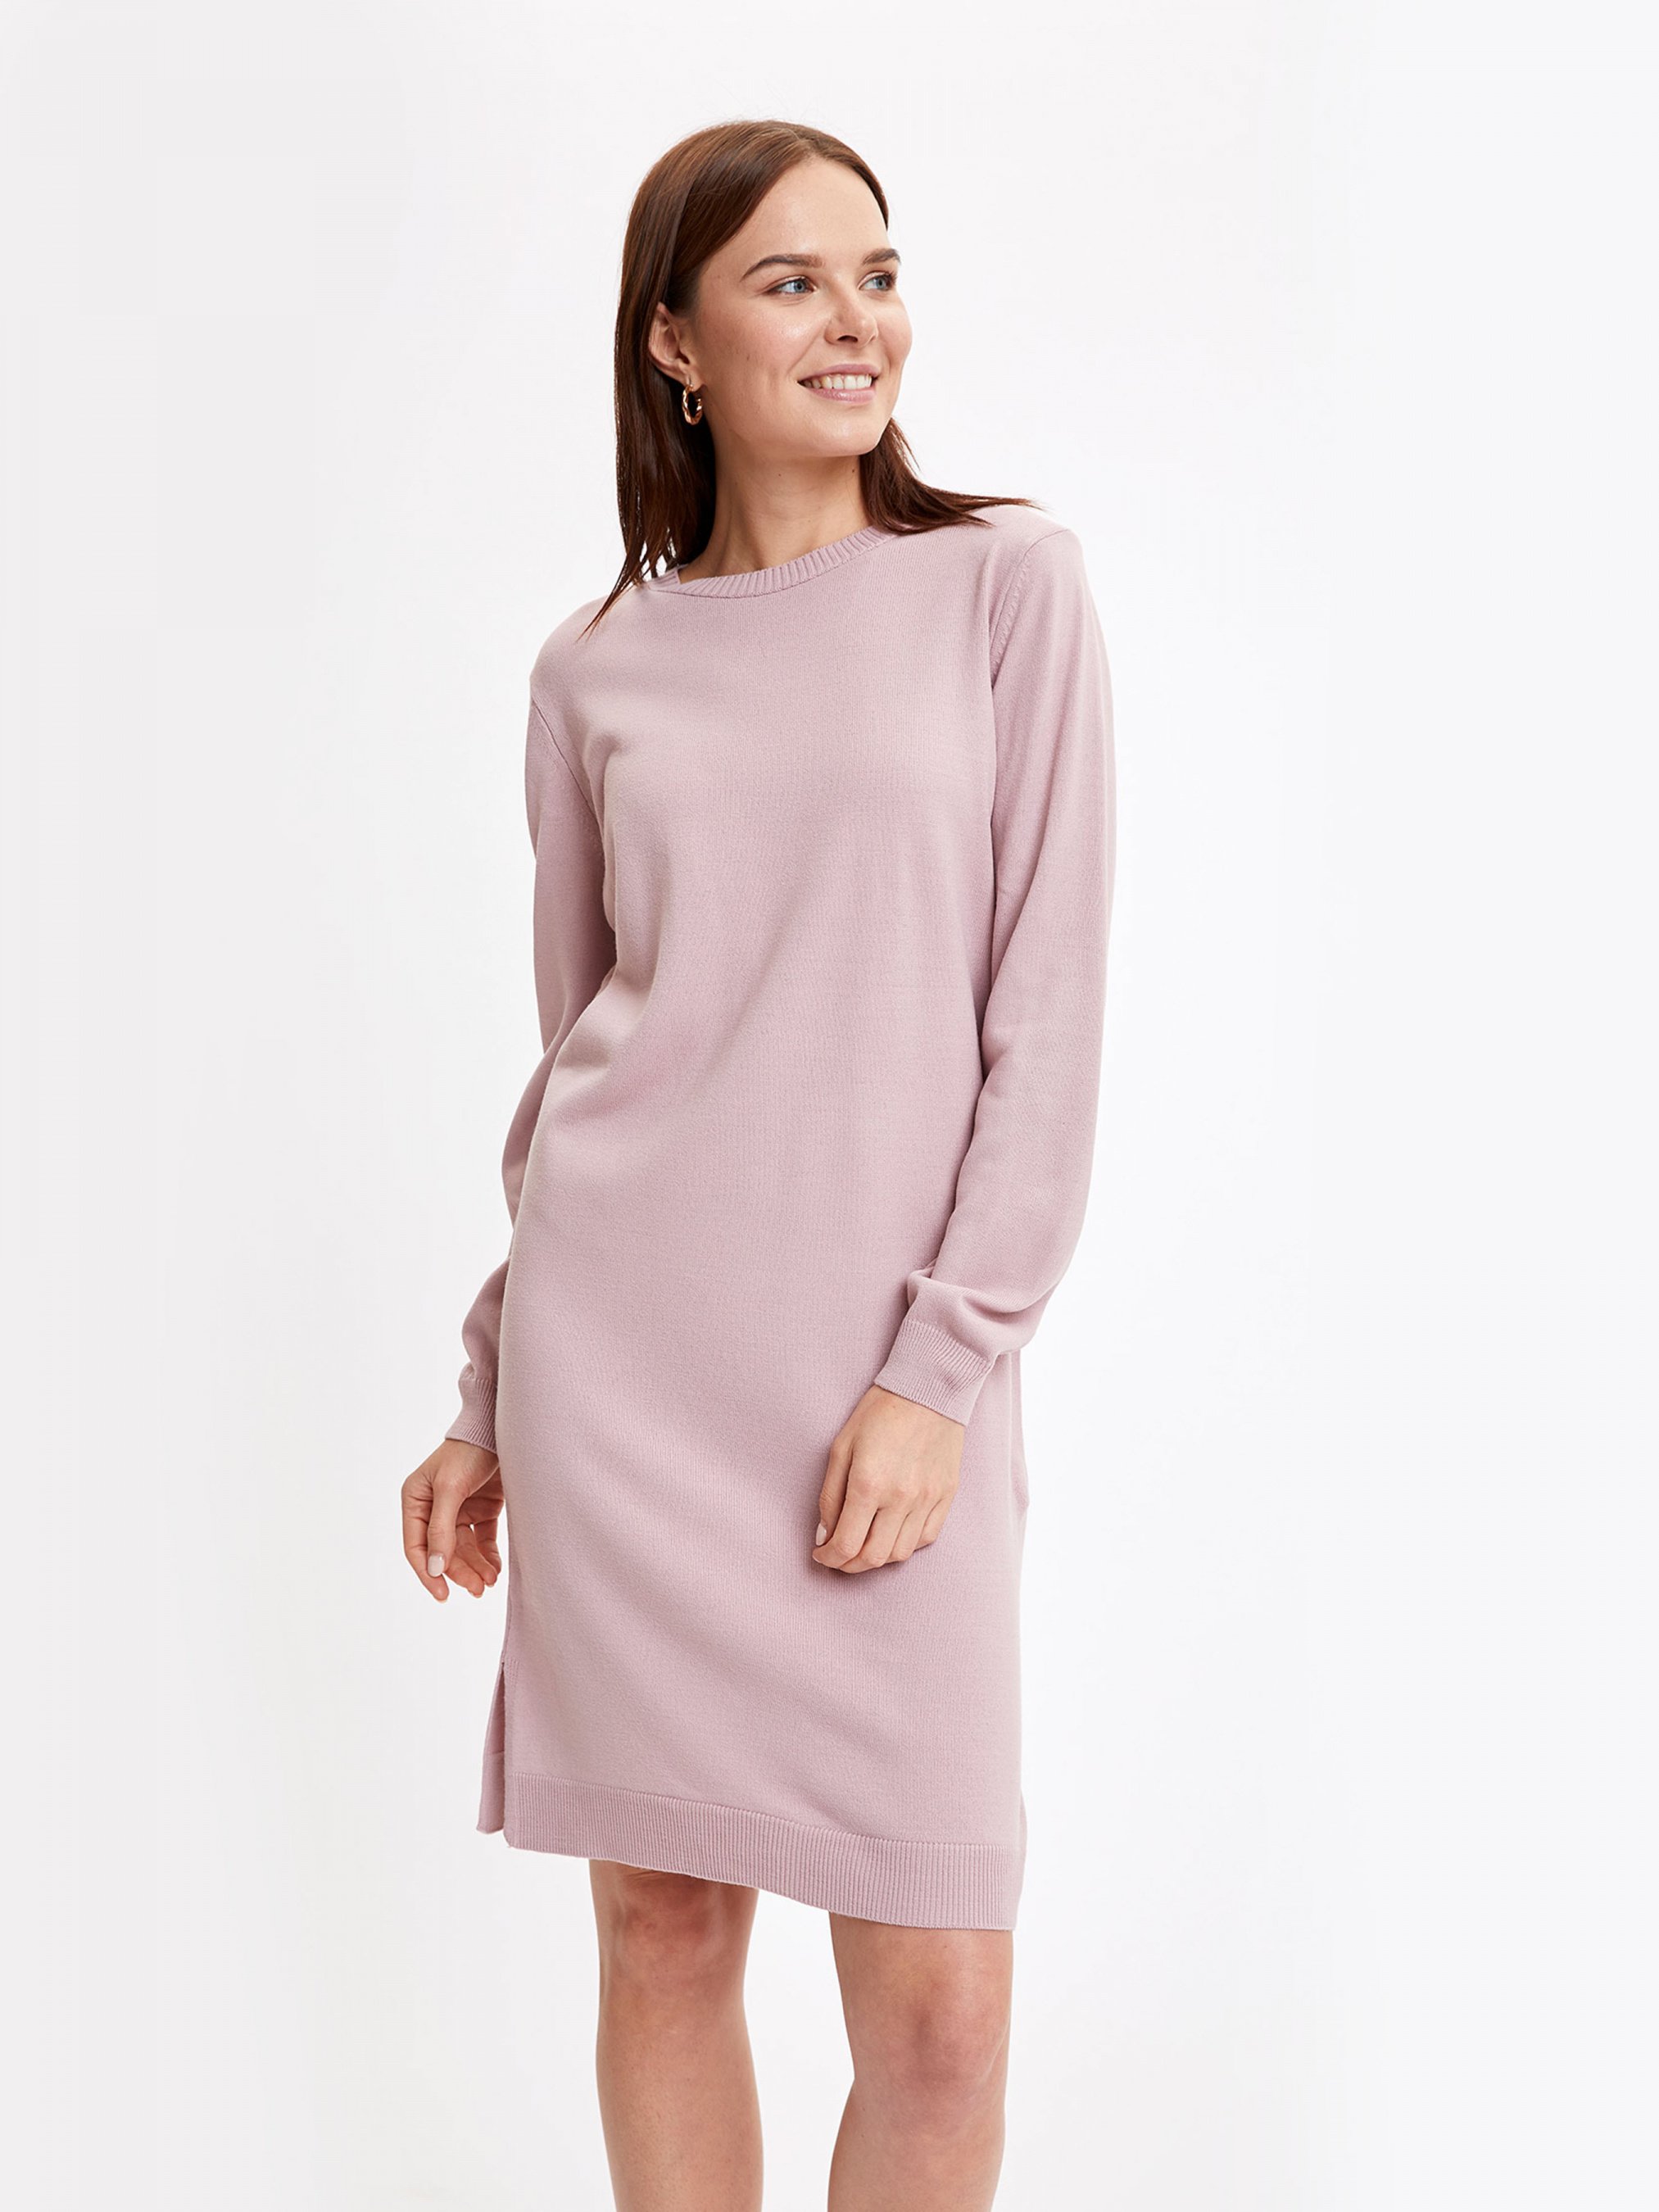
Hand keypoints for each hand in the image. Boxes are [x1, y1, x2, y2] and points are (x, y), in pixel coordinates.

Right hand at [402, 1438, 503, 1600]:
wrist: (502, 1430)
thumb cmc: (468, 1452)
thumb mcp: (450, 1489)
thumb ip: (441, 1529)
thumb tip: (434, 1568)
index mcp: (415, 1500)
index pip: (416, 1546)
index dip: (428, 1573)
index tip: (444, 1595)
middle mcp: (434, 1507)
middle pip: (443, 1552)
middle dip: (459, 1572)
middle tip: (477, 1589)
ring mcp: (459, 1509)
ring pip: (463, 1549)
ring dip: (475, 1568)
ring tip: (489, 1582)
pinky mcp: (482, 1509)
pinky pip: (482, 1541)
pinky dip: (488, 1557)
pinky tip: (495, 1570)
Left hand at [812, 1385, 964, 1572]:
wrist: (929, 1388)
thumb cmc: (879, 1412)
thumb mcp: (841, 1447)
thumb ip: (830, 1495)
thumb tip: (825, 1534)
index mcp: (868, 1484)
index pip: (846, 1544)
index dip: (829, 1558)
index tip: (821, 1554)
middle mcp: (900, 1498)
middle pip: (873, 1557)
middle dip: (849, 1565)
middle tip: (838, 1557)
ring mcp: (927, 1499)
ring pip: (900, 1553)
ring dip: (877, 1558)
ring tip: (864, 1545)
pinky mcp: (946, 1496)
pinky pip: (926, 1538)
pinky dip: (906, 1544)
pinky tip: (892, 1532)